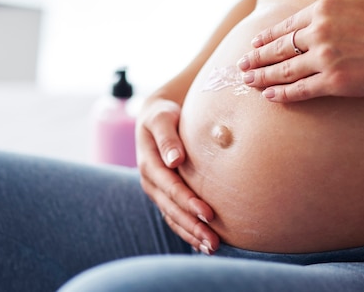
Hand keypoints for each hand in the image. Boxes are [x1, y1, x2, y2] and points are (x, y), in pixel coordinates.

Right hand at [136, 96, 218, 253]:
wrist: (156, 117)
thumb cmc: (163, 115)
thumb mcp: (162, 118)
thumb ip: (168, 137)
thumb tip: (174, 159)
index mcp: (149, 163)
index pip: (170, 187)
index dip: (188, 201)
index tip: (209, 213)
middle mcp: (150, 182)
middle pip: (171, 209)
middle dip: (192, 226)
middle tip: (213, 241)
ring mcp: (156, 191)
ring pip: (172, 218)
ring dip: (190, 234)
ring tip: (211, 248)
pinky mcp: (164, 196)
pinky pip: (174, 218)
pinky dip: (187, 232)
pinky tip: (202, 244)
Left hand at [238, 0, 363, 101]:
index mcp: (322, 10)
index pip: (284, 27)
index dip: (266, 38)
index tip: (254, 44)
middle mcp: (318, 34)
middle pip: (277, 49)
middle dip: (256, 59)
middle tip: (241, 66)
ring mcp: (325, 59)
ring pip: (284, 71)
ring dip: (262, 77)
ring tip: (248, 81)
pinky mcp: (335, 82)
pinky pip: (301, 90)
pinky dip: (282, 94)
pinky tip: (270, 97)